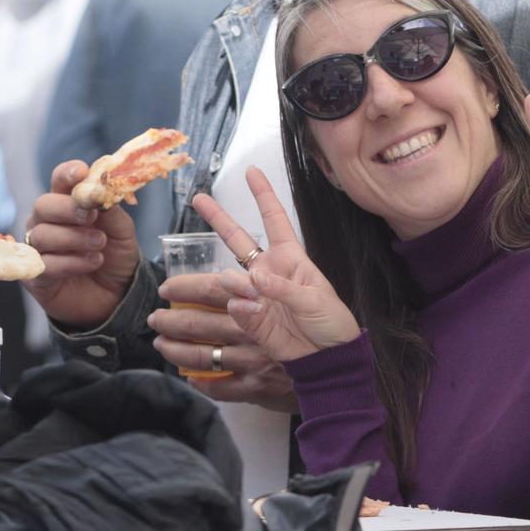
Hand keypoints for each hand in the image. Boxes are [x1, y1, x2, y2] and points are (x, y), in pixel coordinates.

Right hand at [21, 160, 140, 328]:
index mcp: (67, 203)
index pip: (60, 181)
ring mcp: (38, 249)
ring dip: (74, 238)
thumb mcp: (122, 231)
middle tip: (92, 217)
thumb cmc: (115, 256)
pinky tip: (92, 262)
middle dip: (67, 209)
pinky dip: (71, 262)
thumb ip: (110, 210)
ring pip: (41, 235)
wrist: (117, 295)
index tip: (81, 173)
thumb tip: (99, 190)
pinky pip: (44, 264)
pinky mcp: (36, 276)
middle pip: (43, 205)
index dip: (67, 174)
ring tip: (100, 245)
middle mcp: (47, 222)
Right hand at [180, 168, 357, 363]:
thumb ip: (283, 288)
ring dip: (224, 282)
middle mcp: (269, 271)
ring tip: (224, 293)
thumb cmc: (330, 322)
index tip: (251, 171)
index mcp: (291, 259)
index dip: (263, 195)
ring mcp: (256, 294)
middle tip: (198, 198)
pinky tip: (246, 314)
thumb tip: (252, 279)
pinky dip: (236, 310)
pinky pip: (232, 307)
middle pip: (239, 238)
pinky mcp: (250, 317)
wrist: (326, 359)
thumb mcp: (315, 300)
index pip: (275, 220)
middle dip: (218, 217)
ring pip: (227, 277)